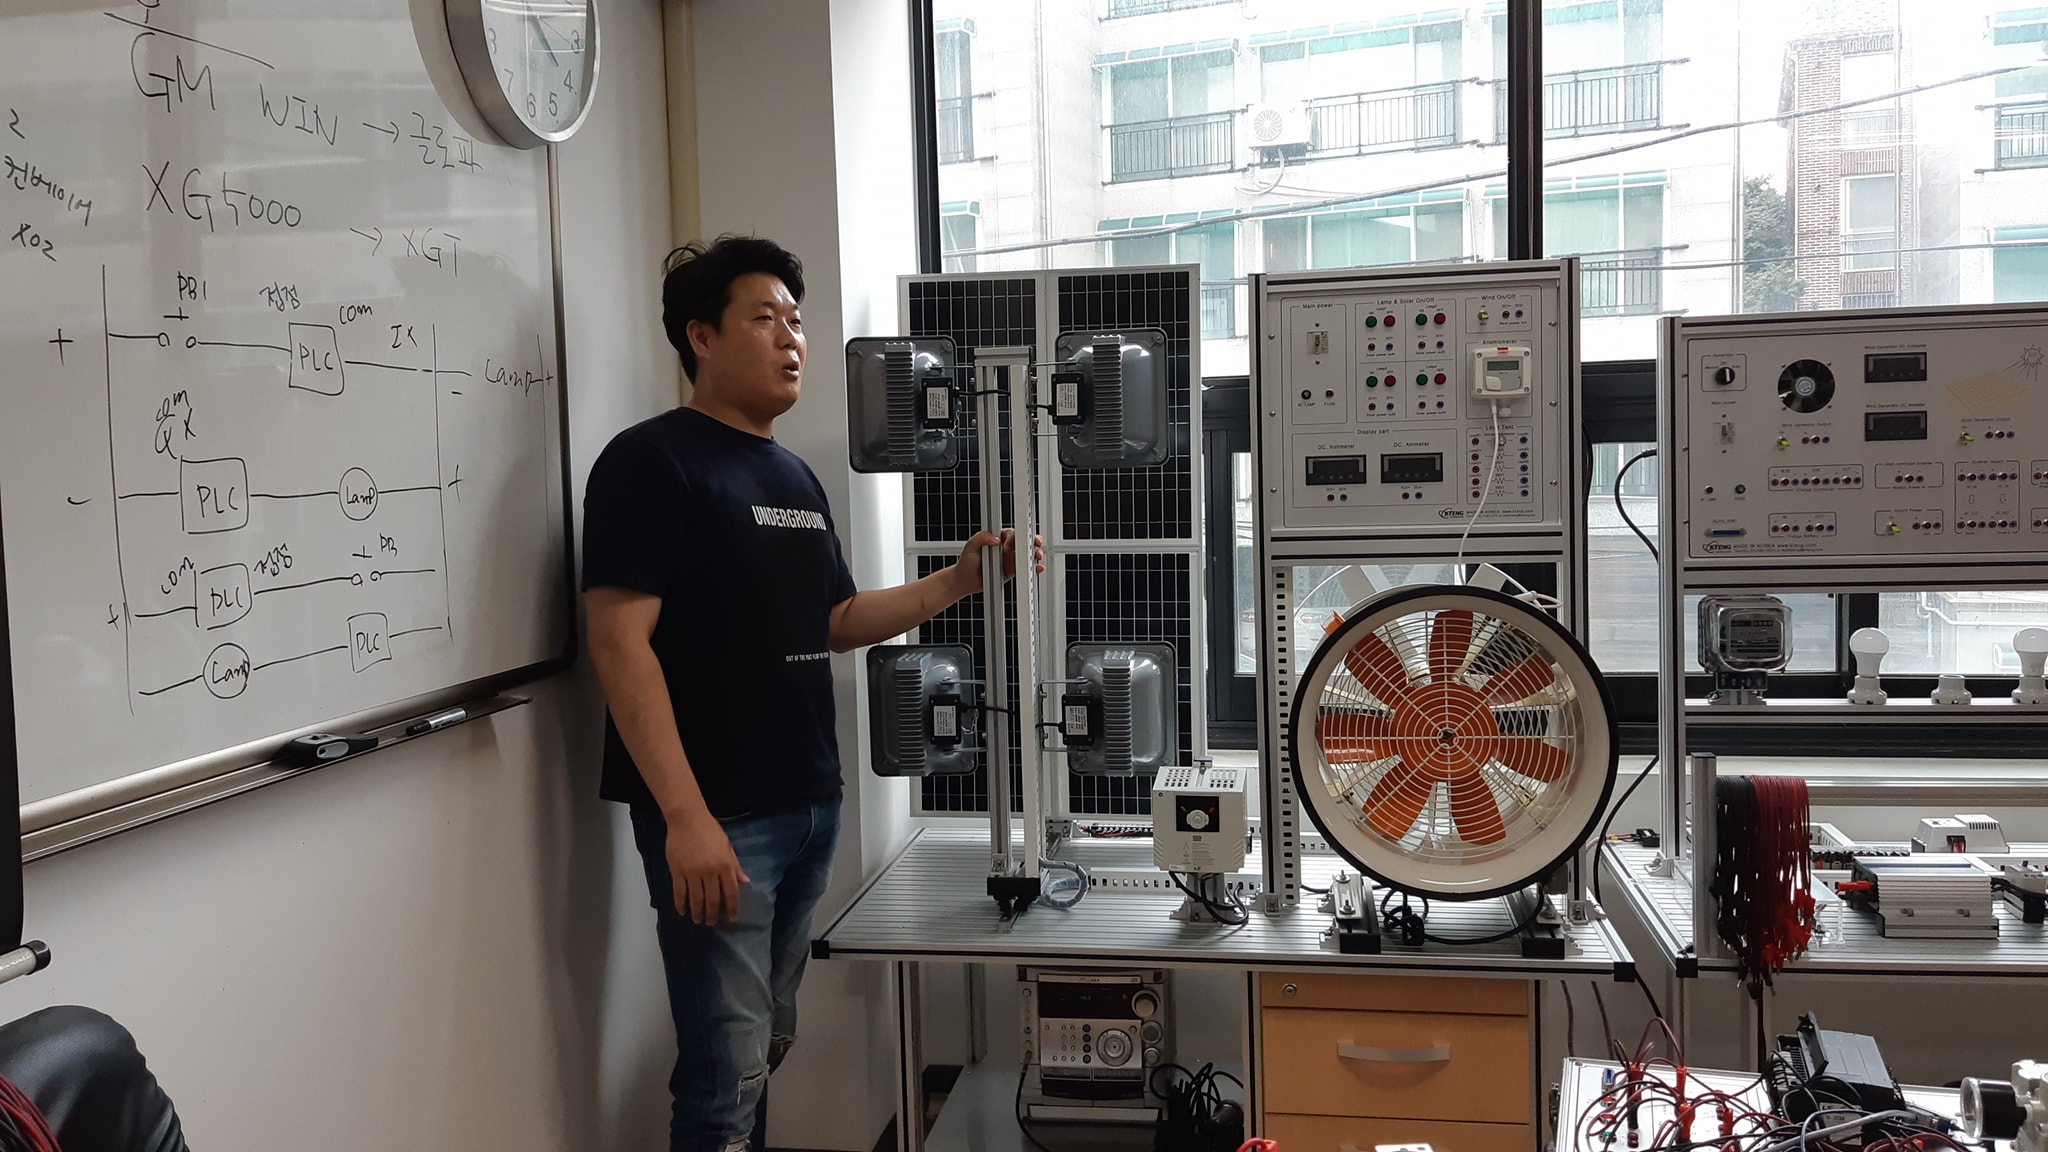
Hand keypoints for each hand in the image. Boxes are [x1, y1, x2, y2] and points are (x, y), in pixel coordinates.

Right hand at [665, 811, 750, 925]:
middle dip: (713, 914)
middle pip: (713, 899)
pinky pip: (680, 892)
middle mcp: (710, 872)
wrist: (687, 819)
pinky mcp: (678, 871)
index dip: (732, 908)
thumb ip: (735, 866)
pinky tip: (682, 912)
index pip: (731, 892)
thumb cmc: (710, 831)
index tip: (732, 919)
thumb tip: (745, 883)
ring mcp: (693, 872)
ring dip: (697, 912)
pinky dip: (681, 904)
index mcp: (725, 865)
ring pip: (696, 899)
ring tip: (698, 920)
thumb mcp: (727, 847)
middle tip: (712, 923)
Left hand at [953, 529, 1044, 594]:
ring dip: (1035, 553)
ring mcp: (1010, 559)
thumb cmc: (966, 563)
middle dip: (1032, 540)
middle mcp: (1005, 548)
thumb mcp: (970, 546)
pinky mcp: (1012, 571)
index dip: (1014, 536)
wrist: (965, 581)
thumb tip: (996, 538)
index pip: (1010, 533)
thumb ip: (981, 538)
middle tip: (1034, 543)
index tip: (1011, 544)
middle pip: (1023, 541)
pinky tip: (1037, 568)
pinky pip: (1025, 568)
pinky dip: (1033, 568)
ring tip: (1036, 556)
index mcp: (996, 539)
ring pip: (1027, 554)